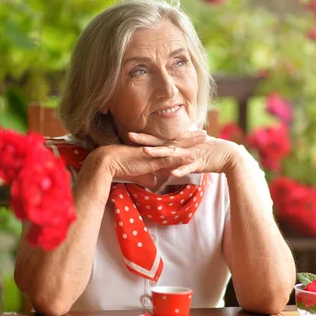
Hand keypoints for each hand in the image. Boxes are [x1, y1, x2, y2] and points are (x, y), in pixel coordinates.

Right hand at [82, 130, 207, 187]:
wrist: (109, 163)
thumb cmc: (121, 168)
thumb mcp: (140, 174)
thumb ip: (150, 177)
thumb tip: (157, 183)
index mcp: (153, 150)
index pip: (171, 145)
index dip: (183, 141)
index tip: (194, 137)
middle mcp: (156, 149)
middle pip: (178, 142)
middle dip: (192, 138)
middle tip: (205, 133)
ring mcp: (155, 153)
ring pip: (177, 147)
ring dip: (192, 143)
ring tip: (205, 138)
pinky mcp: (153, 161)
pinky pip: (171, 159)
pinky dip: (183, 158)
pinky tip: (194, 156)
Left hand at [140, 133, 240, 176]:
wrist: (227, 154)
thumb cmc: (207, 152)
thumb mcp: (190, 151)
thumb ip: (177, 153)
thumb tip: (166, 158)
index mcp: (179, 143)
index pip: (159, 139)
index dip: (145, 136)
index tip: (129, 134)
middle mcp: (182, 146)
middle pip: (160, 142)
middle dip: (145, 140)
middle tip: (130, 135)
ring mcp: (189, 154)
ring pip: (171, 153)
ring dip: (158, 152)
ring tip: (145, 152)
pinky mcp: (198, 162)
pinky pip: (187, 167)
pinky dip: (180, 170)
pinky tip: (172, 173)